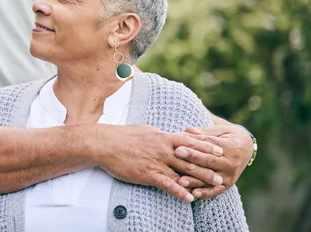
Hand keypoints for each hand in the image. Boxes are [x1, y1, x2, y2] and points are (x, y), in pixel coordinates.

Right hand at [97, 124, 223, 202]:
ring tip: (216, 185)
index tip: (219, 150)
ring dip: (201, 179)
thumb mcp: (144, 131)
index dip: (205, 146)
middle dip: (209, 165)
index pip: (189, 141)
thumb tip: (167, 136)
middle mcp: (163, 149)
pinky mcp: (148, 174)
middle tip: (224, 171)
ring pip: (183, 171)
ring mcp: (157, 162)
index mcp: (162, 137)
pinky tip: (190, 198)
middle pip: (191, 157)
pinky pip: (167, 184)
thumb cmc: (122, 136)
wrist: (105, 144)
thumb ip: (159, 136)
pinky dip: (180, 192)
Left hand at [175, 124, 252, 198]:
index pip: (209, 147)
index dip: (193, 147)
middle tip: (176, 155)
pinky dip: (204, 193)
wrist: (246, 148)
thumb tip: (188, 129)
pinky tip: (193, 194)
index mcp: (231, 147)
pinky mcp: (228, 185)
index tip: (178, 147)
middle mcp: (232, 163)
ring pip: (210, 178)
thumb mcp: (219, 130)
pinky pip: (215, 191)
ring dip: (195, 180)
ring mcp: (230, 176)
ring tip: (180, 181)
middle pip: (208, 162)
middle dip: (191, 159)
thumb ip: (203, 132)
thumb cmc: (227, 135)